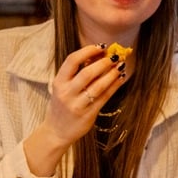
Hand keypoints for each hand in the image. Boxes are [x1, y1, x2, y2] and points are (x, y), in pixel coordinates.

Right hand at [23, 44, 125, 175]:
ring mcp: (77, 104)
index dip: (87, 51)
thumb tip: (98, 56)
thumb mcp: (62, 88)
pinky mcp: (88, 114)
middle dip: (103, 63)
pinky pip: (104, 97)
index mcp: (58, 82)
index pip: (72, 61)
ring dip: (112, 74)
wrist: (57, 131)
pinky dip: (114, 86)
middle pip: (87, 73)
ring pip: (98, 86)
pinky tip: (120, 79)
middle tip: (114, 56)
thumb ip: (75, 74)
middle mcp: (66, 93)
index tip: (100, 47)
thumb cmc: (62, 105)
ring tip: (121, 66)